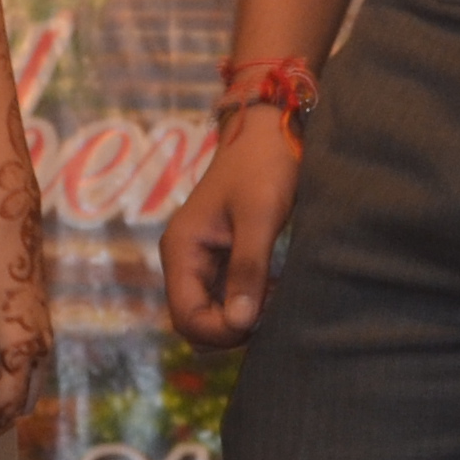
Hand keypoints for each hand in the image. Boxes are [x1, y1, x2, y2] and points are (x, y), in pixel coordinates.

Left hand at [0, 195, 51, 439]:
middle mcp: (40, 352)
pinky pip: (28, 365)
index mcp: (23, 355)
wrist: (12, 237)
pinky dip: (8, 375)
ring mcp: (43, 340)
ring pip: (28, 385)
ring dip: (2, 393)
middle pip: (24, 403)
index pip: (9, 409)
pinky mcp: (39, 329)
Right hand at [160, 111, 300, 348]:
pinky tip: (277, 290)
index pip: (186, 318)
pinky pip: (228, 296)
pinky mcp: (222, 257)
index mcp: (182, 249)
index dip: (220, 331)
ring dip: (242, 318)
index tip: (260, 321)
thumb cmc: (263, 165)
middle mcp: (185, 259)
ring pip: (213, 313)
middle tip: (272, 314)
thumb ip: (248, 269)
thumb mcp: (259, 217)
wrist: (269, 128)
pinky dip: (250, 302)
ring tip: (277, 300)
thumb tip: (241, 323)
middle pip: (194, 322)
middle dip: (230, 329)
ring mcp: (202, 259)